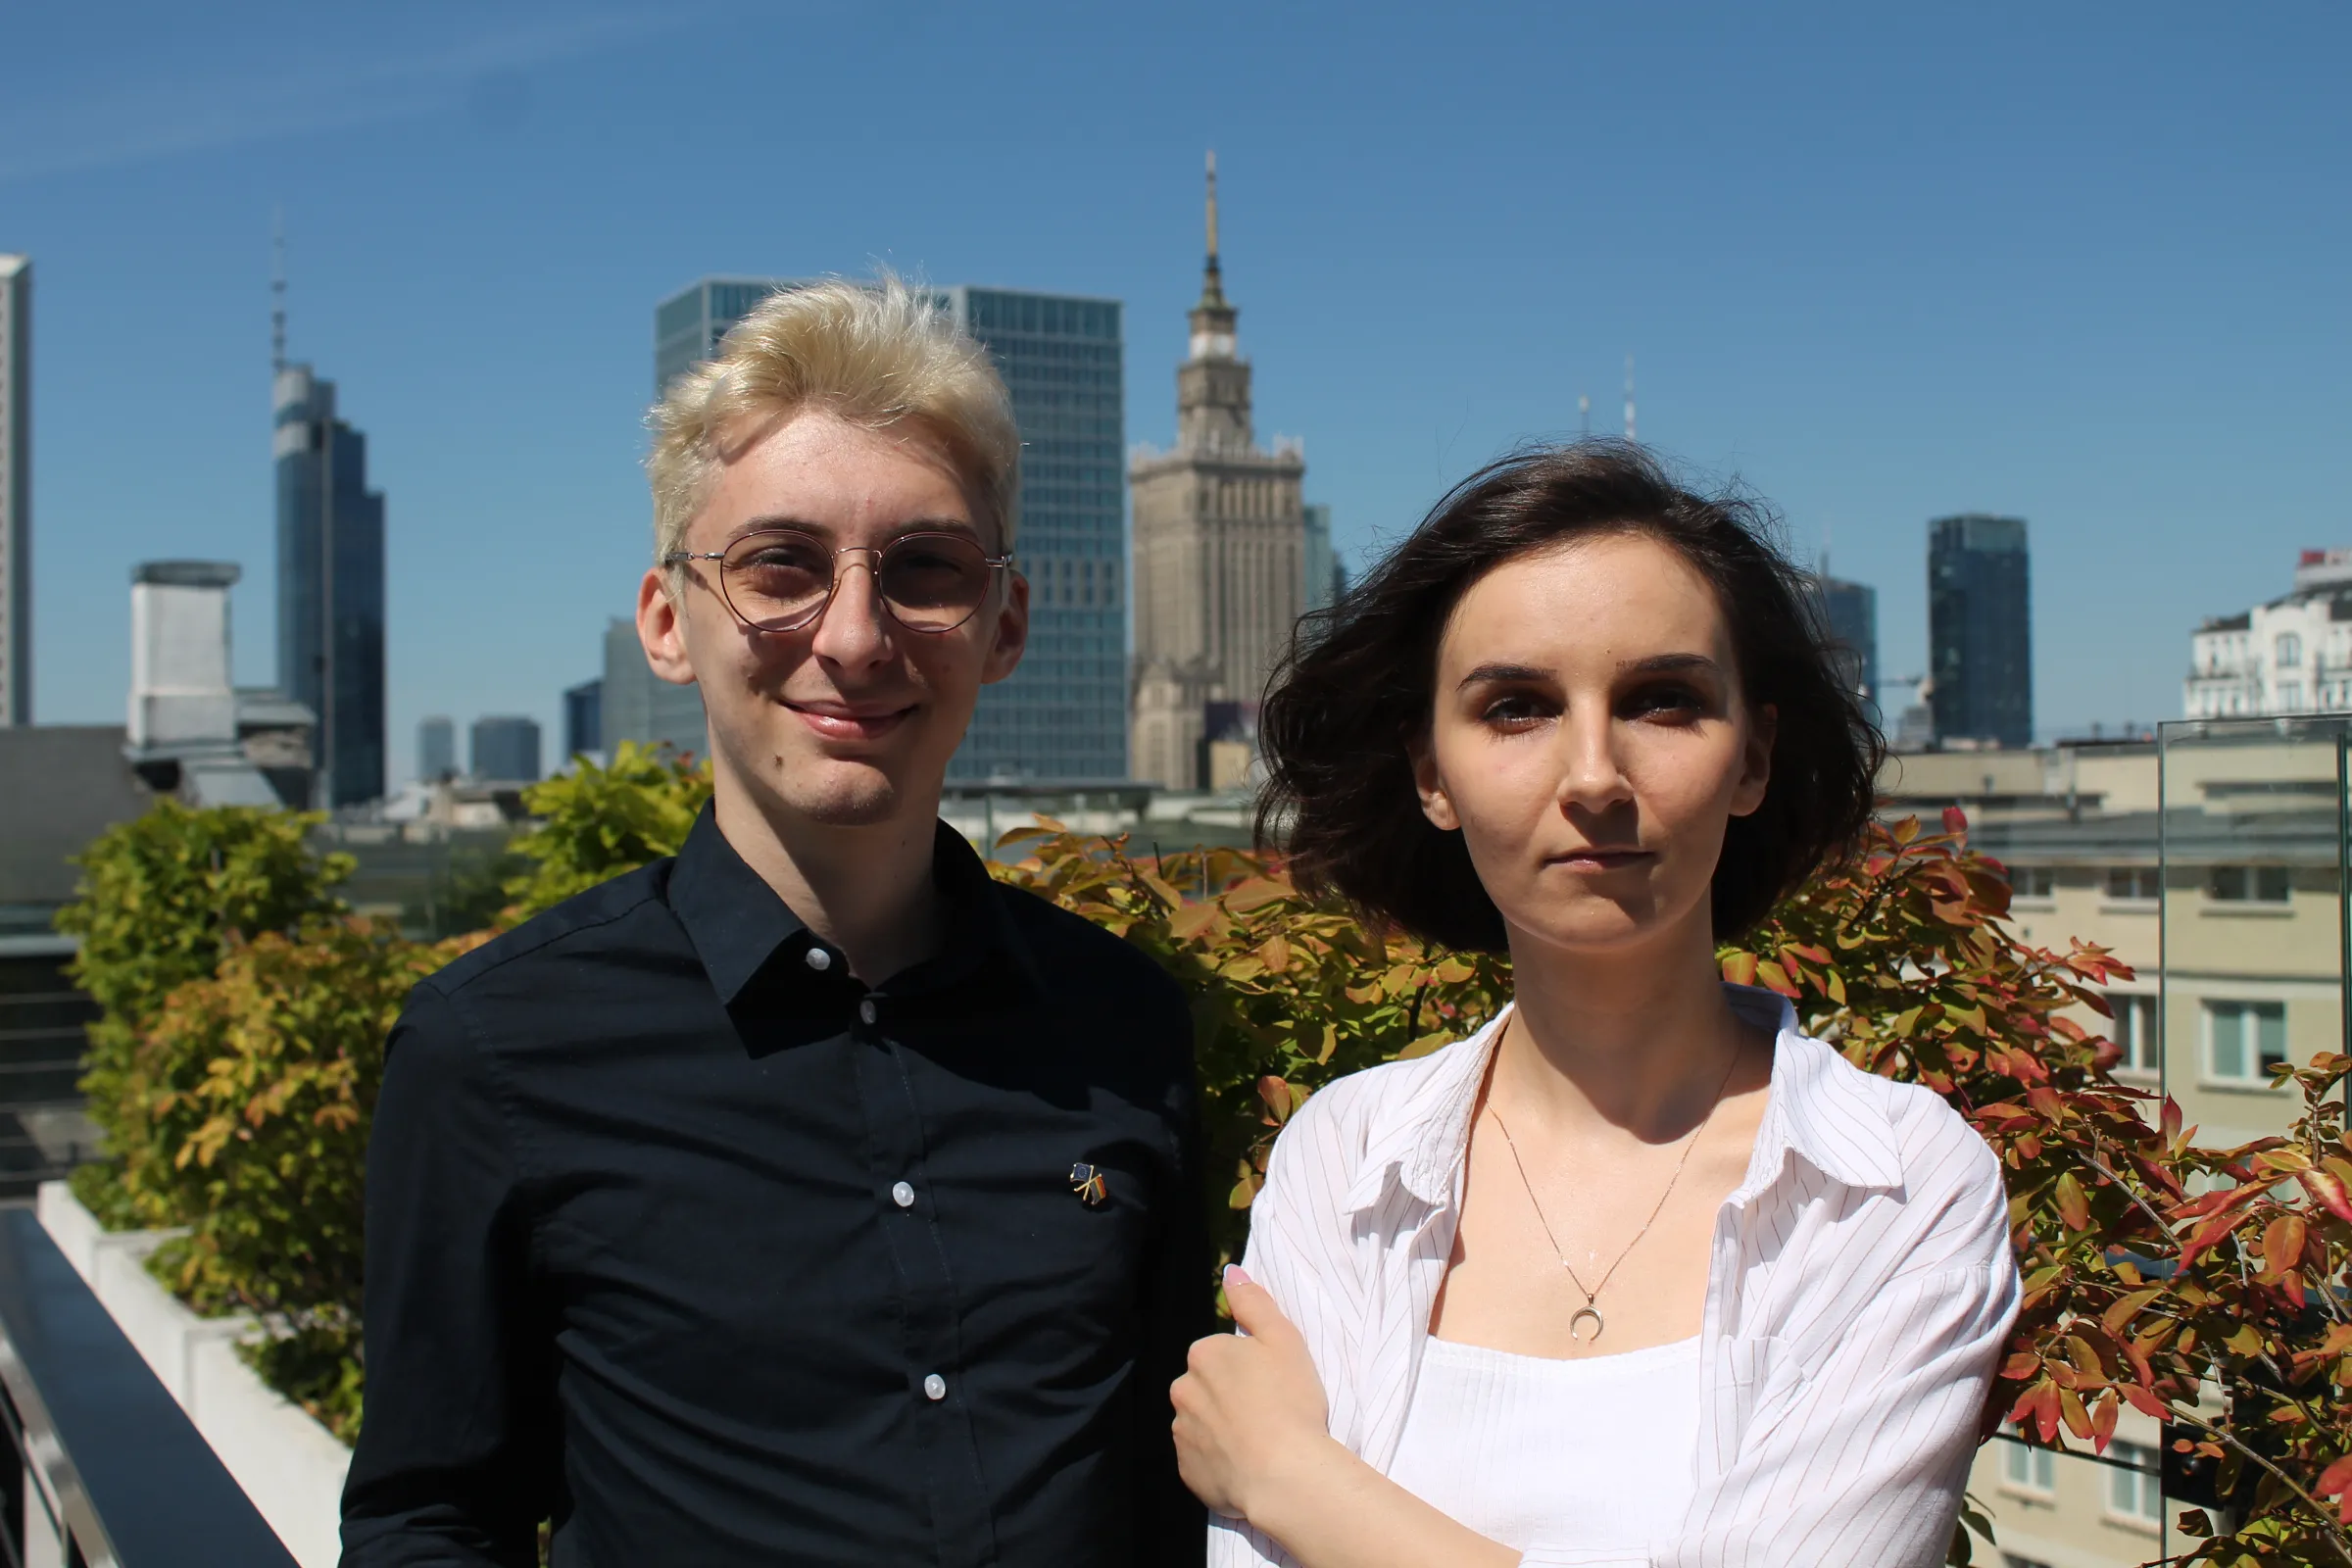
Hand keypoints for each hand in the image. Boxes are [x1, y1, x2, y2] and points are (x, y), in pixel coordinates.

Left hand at [1170, 1266, 1335, 1522]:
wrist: (1284, 1474)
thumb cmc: (1289, 1400)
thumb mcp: (1284, 1339)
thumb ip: (1254, 1303)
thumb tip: (1231, 1272)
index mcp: (1203, 1354)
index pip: (1221, 1353)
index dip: (1248, 1369)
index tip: (1272, 1385)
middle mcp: (1182, 1390)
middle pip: (1206, 1387)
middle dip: (1228, 1396)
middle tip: (1266, 1414)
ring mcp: (1181, 1433)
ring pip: (1201, 1422)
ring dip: (1221, 1429)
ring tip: (1258, 1444)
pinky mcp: (1186, 1471)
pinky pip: (1201, 1459)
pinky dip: (1218, 1461)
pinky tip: (1245, 1466)